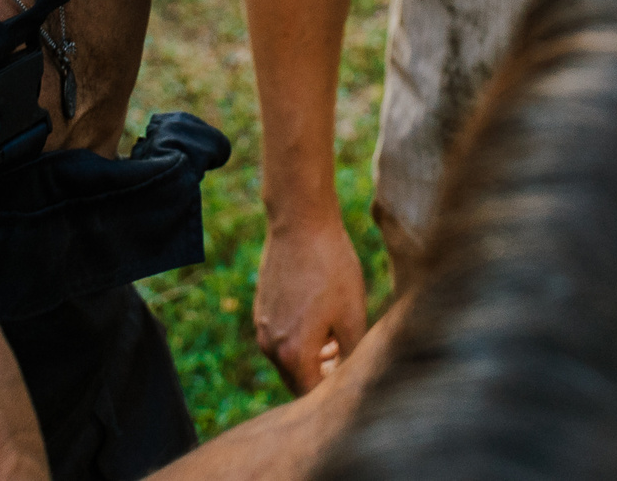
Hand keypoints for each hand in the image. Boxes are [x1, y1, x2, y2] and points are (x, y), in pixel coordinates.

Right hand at [253, 210, 367, 391]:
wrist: (300, 222)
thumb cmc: (331, 267)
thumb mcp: (352, 314)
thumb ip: (351, 355)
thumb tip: (352, 376)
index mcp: (292, 354)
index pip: (313, 394)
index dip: (335, 389)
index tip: (355, 376)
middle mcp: (269, 346)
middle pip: (297, 380)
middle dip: (323, 374)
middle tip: (348, 357)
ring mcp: (262, 326)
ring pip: (289, 357)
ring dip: (312, 356)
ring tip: (338, 335)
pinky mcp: (261, 308)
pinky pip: (281, 337)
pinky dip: (299, 337)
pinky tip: (321, 315)